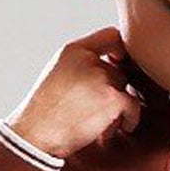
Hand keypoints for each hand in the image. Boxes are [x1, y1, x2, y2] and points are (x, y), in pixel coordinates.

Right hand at [6, 25, 144, 158]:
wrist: (35, 135)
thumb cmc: (44, 114)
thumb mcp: (57, 76)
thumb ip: (81, 66)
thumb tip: (112, 68)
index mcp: (73, 51)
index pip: (110, 35)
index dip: (120, 49)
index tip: (119, 64)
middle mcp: (89, 60)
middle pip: (118, 71)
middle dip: (113, 92)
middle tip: (97, 112)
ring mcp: (102, 77)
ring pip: (125, 90)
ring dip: (117, 108)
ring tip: (97, 123)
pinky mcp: (112, 98)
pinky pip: (134, 105)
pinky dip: (129, 119)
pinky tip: (115, 131)